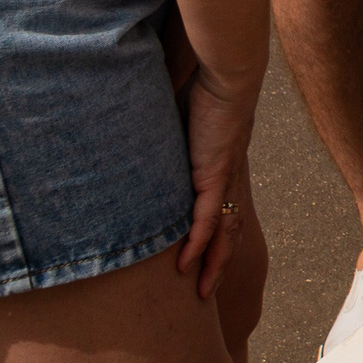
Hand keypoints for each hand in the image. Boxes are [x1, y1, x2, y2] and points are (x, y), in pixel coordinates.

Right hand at [174, 64, 261, 300]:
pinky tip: (185, 263)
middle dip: (218, 265)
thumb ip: (161, 137)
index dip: (216, 241)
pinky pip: (207, 216)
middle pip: (230, 232)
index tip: (202, 263)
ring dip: (212, 263)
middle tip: (204, 293)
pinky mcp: (215, 170)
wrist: (226, 68)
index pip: (223, 213)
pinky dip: (198, 242)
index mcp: (222, 167)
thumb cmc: (203, 84)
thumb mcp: (176, 120)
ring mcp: (224, 176)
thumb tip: (132, 141)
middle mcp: (228, 177)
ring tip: (200, 292)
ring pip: (224, 232)